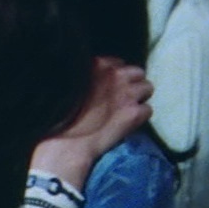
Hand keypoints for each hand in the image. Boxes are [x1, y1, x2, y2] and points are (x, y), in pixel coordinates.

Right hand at [31, 57, 152, 186]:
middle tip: (122, 99)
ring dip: (139, 98)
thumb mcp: (68, 85)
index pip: (118, 63)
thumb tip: (96, 80)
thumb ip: (86, 76)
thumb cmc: (60, 117)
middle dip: (132, 84)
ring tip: (128, 110)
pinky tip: (129, 124)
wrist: (66, 144)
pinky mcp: (134, 113)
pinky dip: (140, 117)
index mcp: (97, 65)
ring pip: (148, 88)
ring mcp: (127, 93)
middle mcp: (115, 75)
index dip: (116, 77)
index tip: (109, 88)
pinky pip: (148, 110)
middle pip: (138, 73)